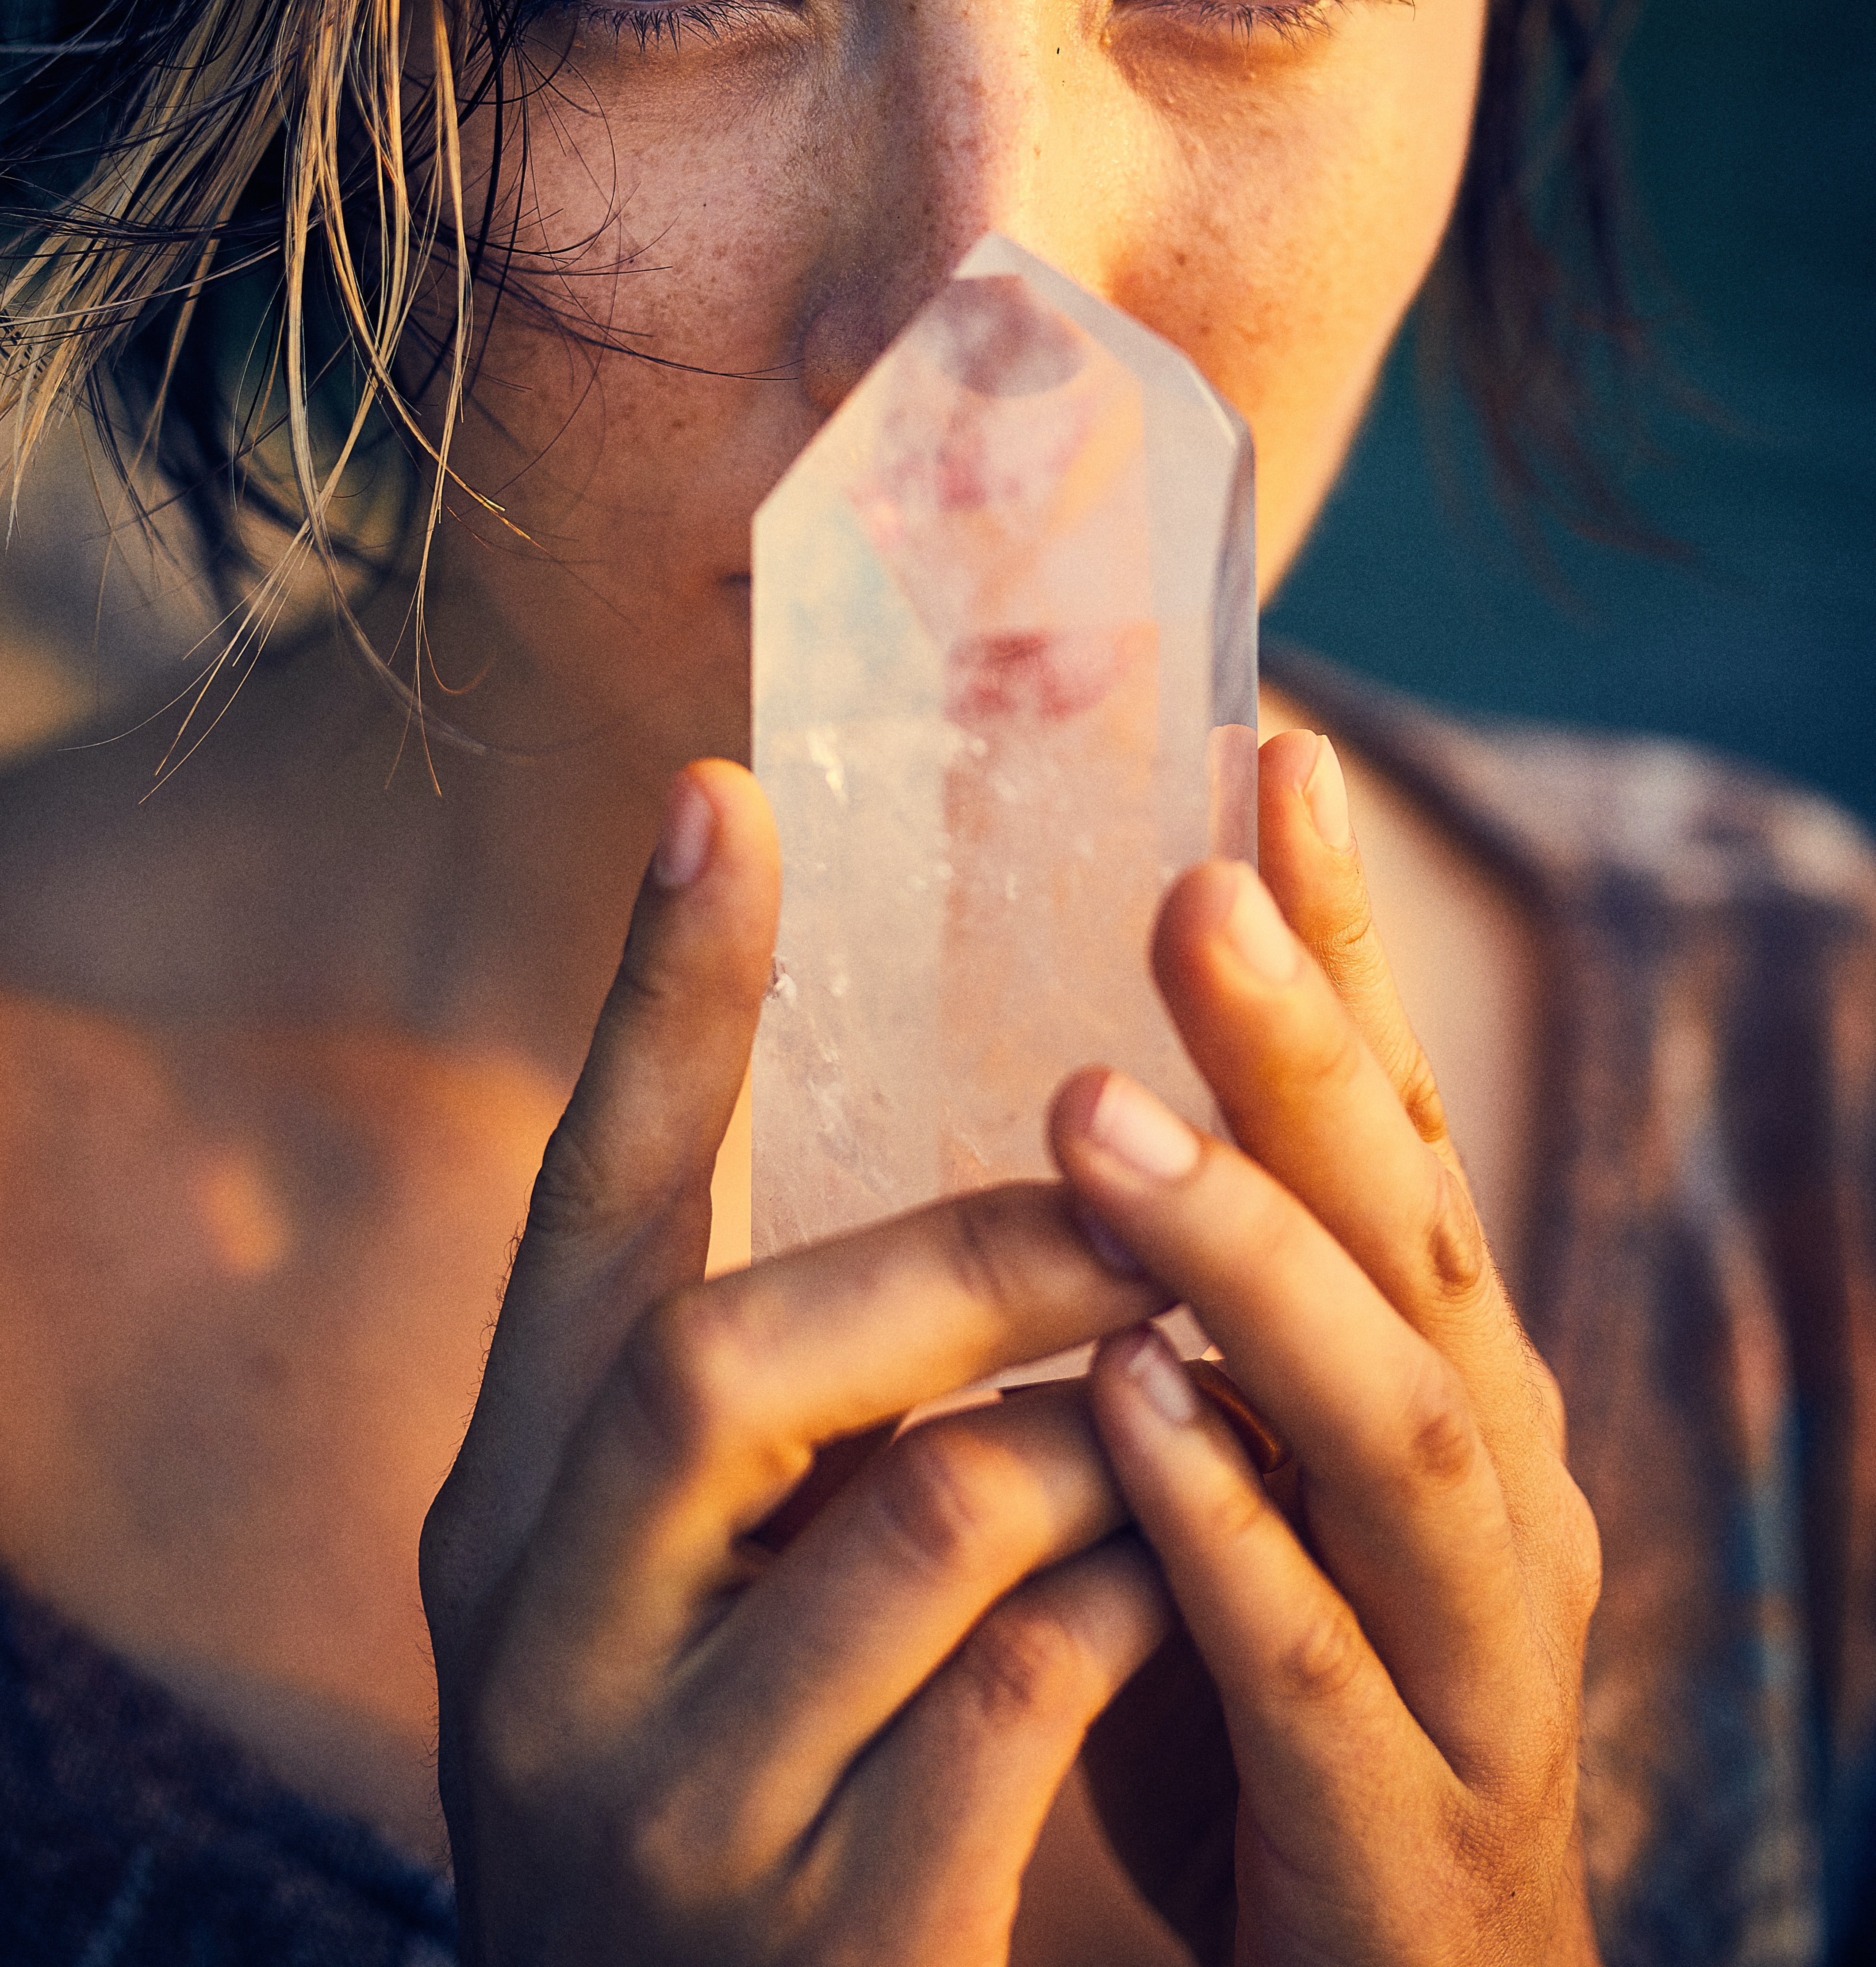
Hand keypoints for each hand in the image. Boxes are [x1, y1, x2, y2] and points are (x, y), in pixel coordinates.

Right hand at [421, 758, 1173, 1964]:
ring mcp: (669, 1815)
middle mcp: (541, 1657)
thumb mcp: (687, 1594)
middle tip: (1119, 1169)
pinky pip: (1031, 1693)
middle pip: (722, 1359)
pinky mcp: (829, 1945)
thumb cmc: (739, 1786)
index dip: (652, 1008)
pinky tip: (1185, 1562)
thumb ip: (754, 1417)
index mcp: (500, 1532)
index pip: (573, 1218)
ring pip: (924, 1524)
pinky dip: (1139, 1590)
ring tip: (1171, 1386)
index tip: (723, 792)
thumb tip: (899, 1162)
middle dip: (956, 1253)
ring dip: (1086, 1429)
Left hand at [1057, 731, 1601, 1966]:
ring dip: (1250, 1261)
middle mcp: (1486, 1476)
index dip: (1345, 946)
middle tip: (1191, 884)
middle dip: (1308, 1052)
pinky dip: (1227, 1528)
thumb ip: (1207, 1306)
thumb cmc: (1293, 1699)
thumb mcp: (1262, 1465)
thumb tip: (1087, 1087)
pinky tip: (1122, 1414)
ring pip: (1387, 1426)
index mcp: (1439, 1377)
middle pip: (1412, 1230)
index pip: (1395, 1126)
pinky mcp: (1404, 1822)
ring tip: (1098, 1115)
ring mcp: (1466, 1651)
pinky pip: (1315, 1658)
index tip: (1271, 751)